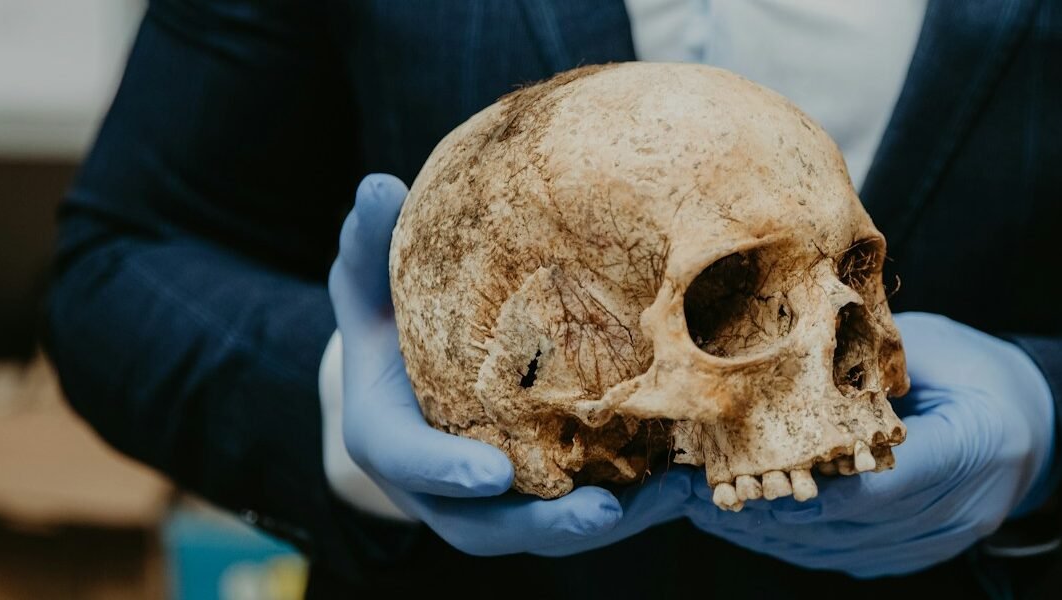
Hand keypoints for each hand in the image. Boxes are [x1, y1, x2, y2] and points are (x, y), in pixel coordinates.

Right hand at [328, 173, 690, 556]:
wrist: (407, 376)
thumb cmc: (392, 322)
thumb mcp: (372, 282)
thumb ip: (371, 244)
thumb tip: (377, 185)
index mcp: (390, 436)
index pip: (413, 462)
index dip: (447, 472)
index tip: (492, 474)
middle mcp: (441, 488)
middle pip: (488, 526)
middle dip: (547, 524)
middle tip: (603, 512)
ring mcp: (493, 503)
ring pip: (548, 530)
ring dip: (614, 520)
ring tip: (671, 496)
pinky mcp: (541, 501)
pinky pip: (589, 514)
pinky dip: (640, 504)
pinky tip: (690, 481)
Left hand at [683, 312, 1054, 576]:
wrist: (1032, 428)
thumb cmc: (977, 373)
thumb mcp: (935, 348)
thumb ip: (870, 362)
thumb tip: (783, 356)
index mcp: (976, 445)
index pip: (881, 485)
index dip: (808, 483)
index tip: (742, 466)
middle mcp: (961, 509)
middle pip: (848, 525)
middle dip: (765, 510)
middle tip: (696, 490)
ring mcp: (938, 542)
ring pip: (835, 550)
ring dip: (765, 532)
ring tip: (700, 507)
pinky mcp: (912, 556)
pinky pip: (839, 557)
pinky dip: (789, 541)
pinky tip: (743, 521)